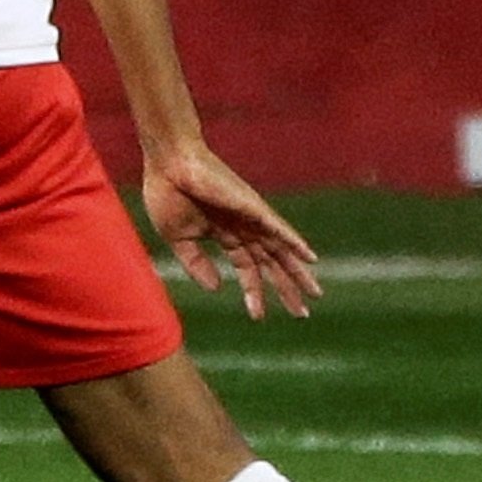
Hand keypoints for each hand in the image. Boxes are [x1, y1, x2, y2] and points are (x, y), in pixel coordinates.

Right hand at [145, 140, 321, 321]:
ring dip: (297, 272)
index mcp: (224, 233)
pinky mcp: (252, 207)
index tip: (258, 316)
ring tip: (314, 294)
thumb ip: (196, 263)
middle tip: (302, 313)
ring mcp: (250, 217)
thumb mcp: (178, 239)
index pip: (246, 267)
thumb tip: (217, 289)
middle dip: (285, 287)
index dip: (253, 292)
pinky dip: (295, 242)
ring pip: (279, 250)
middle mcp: (243, 227)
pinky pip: (278, 228)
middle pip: (270, 262)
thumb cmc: (167, 193)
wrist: (167, 164)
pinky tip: (310, 257)